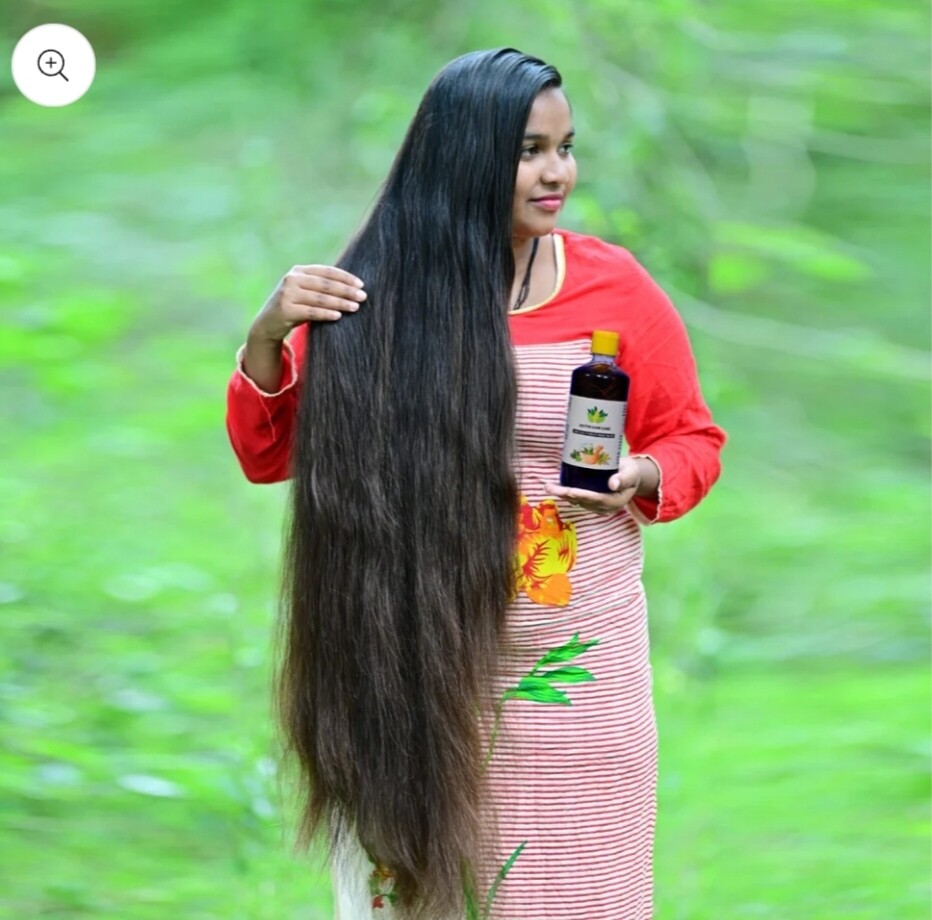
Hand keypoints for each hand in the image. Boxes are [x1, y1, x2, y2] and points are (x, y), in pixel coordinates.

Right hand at [249, 264, 366, 342]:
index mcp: (298, 271)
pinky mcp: (285, 310)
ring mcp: (287, 294)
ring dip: (340, 303)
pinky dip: (326, 314)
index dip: (345, 277)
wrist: (267, 323)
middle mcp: (291, 279)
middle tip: (363, 297)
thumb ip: (321, 286)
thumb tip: (354, 287)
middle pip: (325, 284)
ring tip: (355, 307)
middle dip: (346, 290)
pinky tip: (338, 316)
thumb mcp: (305, 292)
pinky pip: (311, 312)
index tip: (361, 285)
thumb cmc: (294, 307)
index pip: (326, 271)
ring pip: (320, 298)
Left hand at [546, 457, 644, 515]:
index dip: (583, 495)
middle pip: (583, 501)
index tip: (570, 491)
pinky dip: (565, 493)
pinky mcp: (590, 501)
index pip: (598, 499)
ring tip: (548, 486)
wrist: (630, 476)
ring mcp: (597, 506)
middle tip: (550, 488)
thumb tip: (613, 484)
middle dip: (566, 495)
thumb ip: (623, 478)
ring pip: (577, 501)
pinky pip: (576, 498)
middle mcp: (605, 507)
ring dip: (562, 494)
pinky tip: (554, 486)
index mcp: (616, 501)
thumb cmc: (630, 472)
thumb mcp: (631, 472)